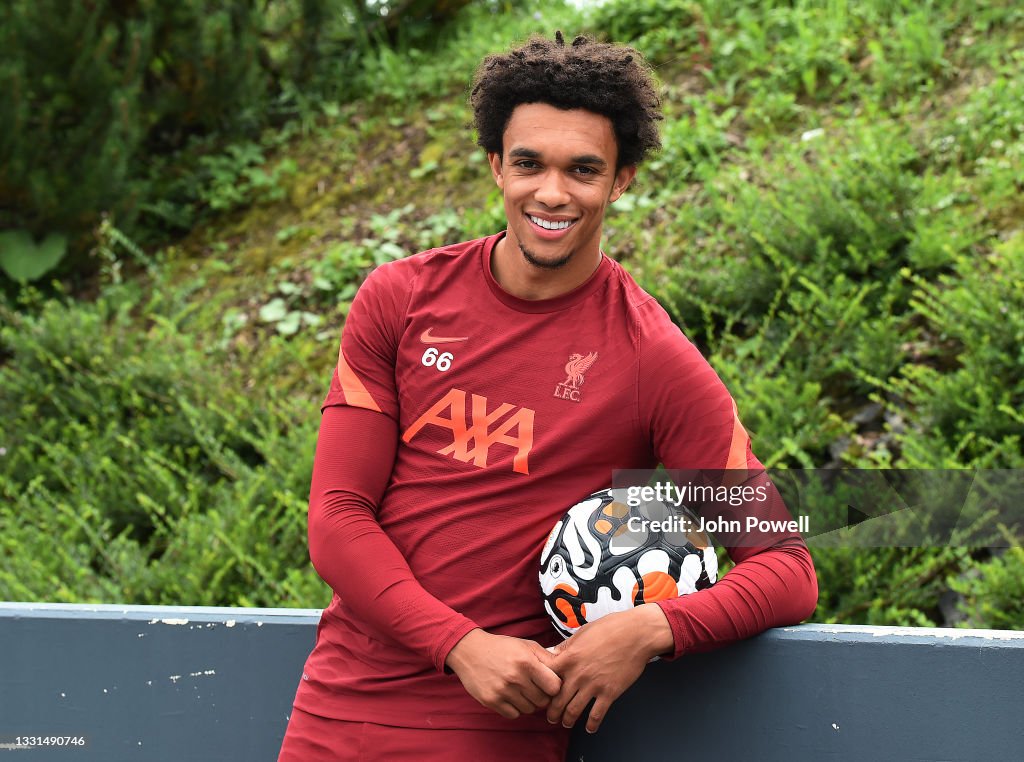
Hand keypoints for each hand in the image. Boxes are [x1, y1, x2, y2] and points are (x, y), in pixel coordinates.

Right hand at [445, 629, 561, 718]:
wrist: (469, 651)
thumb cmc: (501, 647)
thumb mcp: (525, 645)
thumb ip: (546, 657)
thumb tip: (565, 666)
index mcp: (527, 662)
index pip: (554, 687)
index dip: (554, 687)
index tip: (549, 683)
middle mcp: (515, 678)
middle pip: (543, 701)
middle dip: (542, 696)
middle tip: (535, 688)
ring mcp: (502, 691)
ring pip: (529, 709)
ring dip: (529, 703)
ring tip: (521, 690)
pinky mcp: (491, 701)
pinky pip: (514, 714)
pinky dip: (515, 708)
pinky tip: (511, 696)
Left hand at [546, 604, 672, 733]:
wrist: (636, 634)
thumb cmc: (610, 628)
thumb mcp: (582, 632)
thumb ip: (566, 646)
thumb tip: (553, 653)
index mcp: (569, 657)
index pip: (546, 678)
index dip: (541, 686)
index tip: (542, 692)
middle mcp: (578, 674)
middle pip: (558, 700)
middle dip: (552, 712)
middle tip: (551, 717)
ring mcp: (593, 685)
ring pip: (574, 711)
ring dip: (568, 720)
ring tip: (567, 723)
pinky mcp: (609, 693)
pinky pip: (596, 714)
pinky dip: (591, 724)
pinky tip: (590, 728)